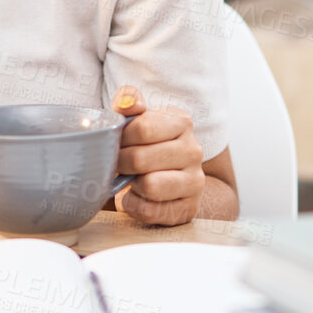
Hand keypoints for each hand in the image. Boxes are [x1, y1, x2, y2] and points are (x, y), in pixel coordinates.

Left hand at [110, 85, 204, 226]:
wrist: (176, 178)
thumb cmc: (149, 144)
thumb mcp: (139, 117)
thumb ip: (129, 101)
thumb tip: (127, 104)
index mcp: (182, 122)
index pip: (143, 128)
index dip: (121, 138)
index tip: (117, 142)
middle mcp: (193, 151)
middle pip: (140, 159)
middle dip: (121, 163)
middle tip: (118, 164)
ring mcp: (195, 181)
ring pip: (150, 186)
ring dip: (131, 185)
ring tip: (131, 179)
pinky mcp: (188, 208)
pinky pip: (150, 211)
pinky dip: (134, 206)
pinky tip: (136, 197)